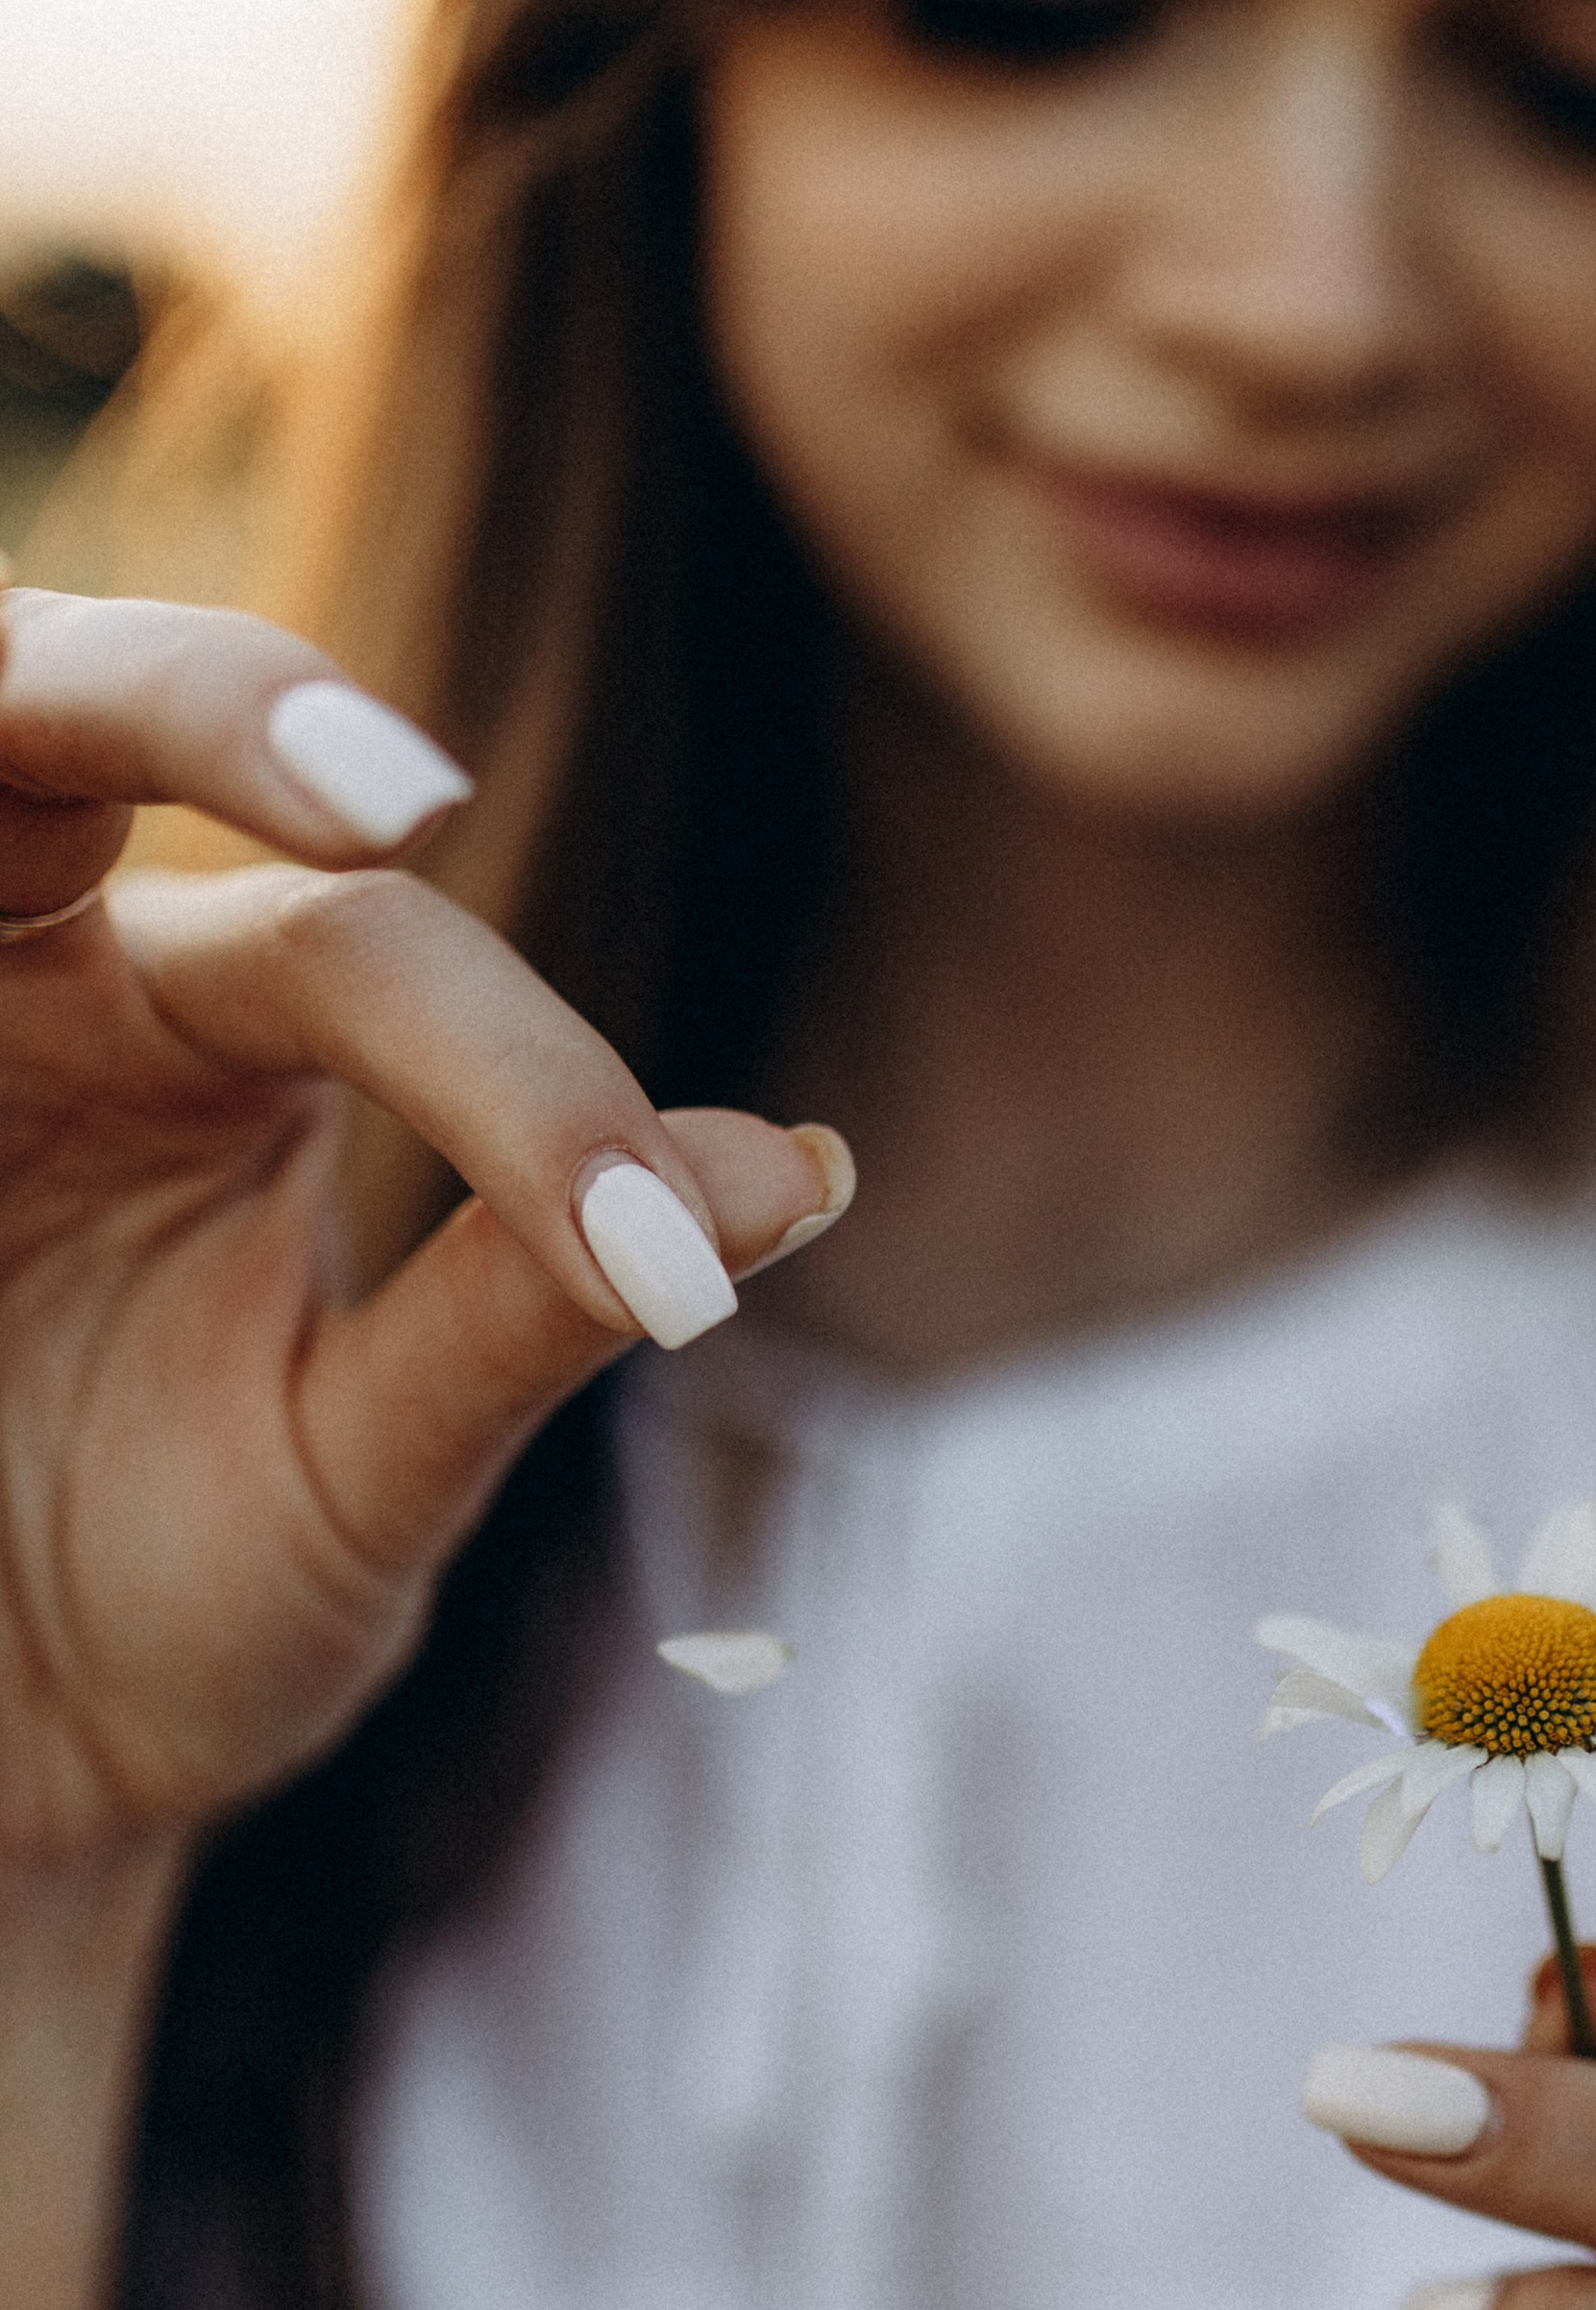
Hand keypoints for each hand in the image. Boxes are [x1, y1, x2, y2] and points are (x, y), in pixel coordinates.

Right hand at [0, 588, 848, 1874]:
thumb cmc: (173, 1608)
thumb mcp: (360, 1478)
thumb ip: (523, 1310)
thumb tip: (804, 1168)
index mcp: (205, 1023)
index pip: (361, 951)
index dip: (523, 1090)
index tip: (663, 1267)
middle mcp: (32, 973)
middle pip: (72, 711)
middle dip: (206, 701)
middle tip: (400, 806)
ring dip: (26, 716)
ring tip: (130, 743)